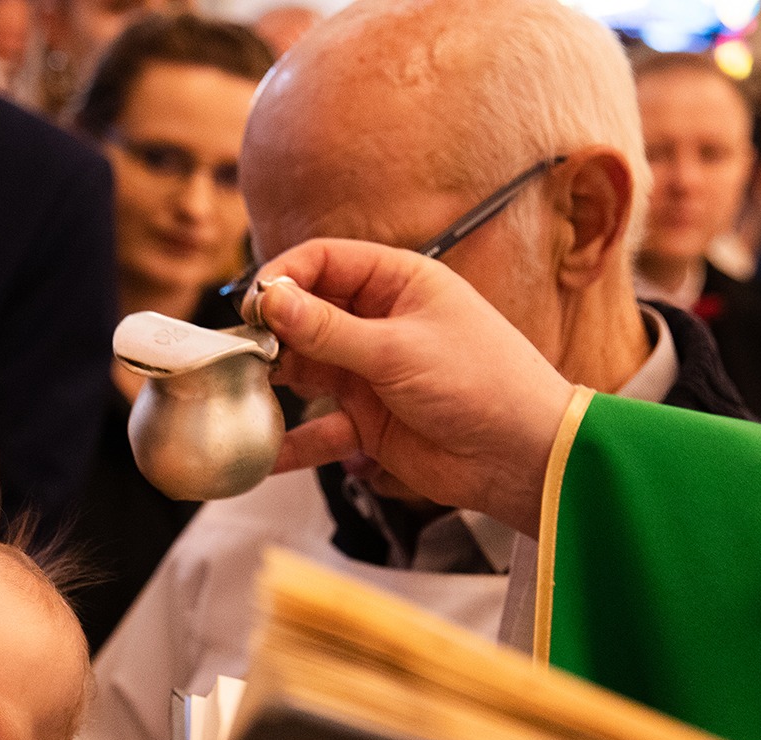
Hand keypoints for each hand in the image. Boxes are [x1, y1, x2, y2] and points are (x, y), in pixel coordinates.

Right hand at [248, 239, 578, 535]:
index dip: (282, 279)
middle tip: (237, 356)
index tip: (252, 307)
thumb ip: (328, 331)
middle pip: (305, 316)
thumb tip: (270, 300)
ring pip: (304, 372)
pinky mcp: (367, 421)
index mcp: (398, 282)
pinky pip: (318, 427)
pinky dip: (293, 441)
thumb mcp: (398, 350)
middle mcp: (379, 321)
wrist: (523, 456)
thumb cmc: (481, 383)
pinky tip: (264, 455)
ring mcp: (370, 372)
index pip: (322, 262)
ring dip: (273, 387)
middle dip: (269, 335)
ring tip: (240, 400)